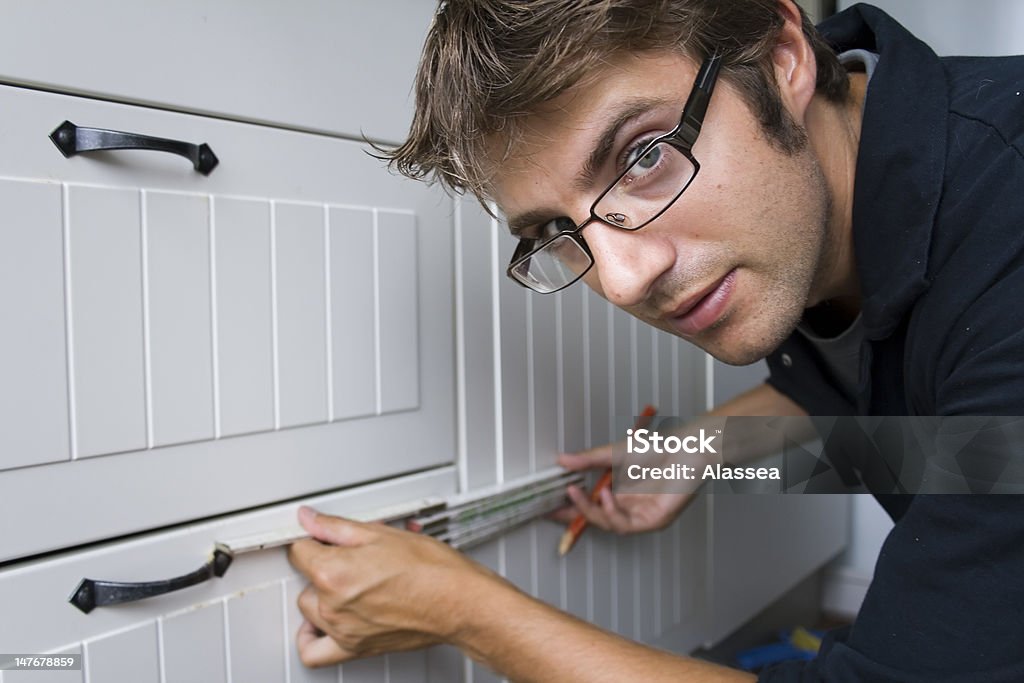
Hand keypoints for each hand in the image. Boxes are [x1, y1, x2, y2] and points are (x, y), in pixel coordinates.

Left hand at [287, 506, 502, 666]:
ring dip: (320, 595)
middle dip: (321, 565)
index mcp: (334, 572)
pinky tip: (320, 623)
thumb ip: (336, 527)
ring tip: (345, 582)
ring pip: (309, 608)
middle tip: (348, 556)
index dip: (312, 538)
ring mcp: (342, 629)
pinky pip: (314, 652)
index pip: (299, 551)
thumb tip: (310, 520)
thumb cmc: (431, 569)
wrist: (458, 602)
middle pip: (304, 579)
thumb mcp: (381, 534)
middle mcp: (332, 604)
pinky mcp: (354, 647)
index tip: (321, 536)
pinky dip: (310, 637)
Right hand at [554, 441, 699, 533]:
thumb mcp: (615, 453)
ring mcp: (643, 514)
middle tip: (556, 506)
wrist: (687, 448)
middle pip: (597, 518)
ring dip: (590, 511)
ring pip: (609, 524)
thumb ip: (589, 460)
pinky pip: (626, 525)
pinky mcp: (655, 520)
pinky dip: (611, 512)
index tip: (550, 506)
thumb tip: (562, 460)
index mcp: (622, 492)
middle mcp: (632, 505)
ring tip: (578, 493)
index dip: (570, 507)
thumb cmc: (659, 448)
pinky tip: (605, 496)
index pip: (592, 504)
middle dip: (574, 514)